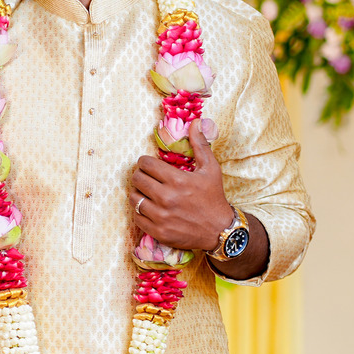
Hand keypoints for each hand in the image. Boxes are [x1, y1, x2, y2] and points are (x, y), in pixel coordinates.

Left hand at [129, 122, 233, 251]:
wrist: (220, 230)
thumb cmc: (213, 197)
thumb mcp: (211, 169)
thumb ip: (200, 145)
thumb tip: (195, 123)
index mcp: (177, 180)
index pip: (145, 164)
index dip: (145, 162)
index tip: (150, 166)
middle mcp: (166, 198)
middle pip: (136, 179)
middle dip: (140, 175)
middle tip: (148, 178)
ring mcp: (161, 216)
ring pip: (133, 198)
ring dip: (138, 193)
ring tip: (148, 193)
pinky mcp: (158, 231)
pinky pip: (136, 217)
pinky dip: (140, 212)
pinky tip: (150, 209)